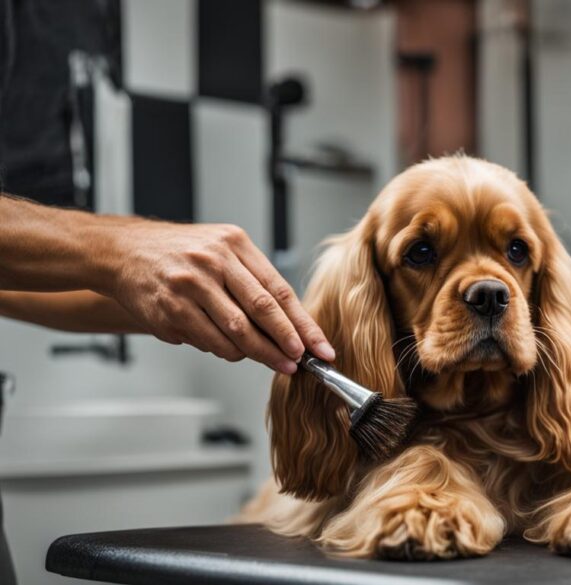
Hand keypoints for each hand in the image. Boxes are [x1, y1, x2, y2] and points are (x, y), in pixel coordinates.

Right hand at [102, 221, 334, 372]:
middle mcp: (214, 262)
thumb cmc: (181, 253)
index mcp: (235, 245)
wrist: (124, 251)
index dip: (302, 323)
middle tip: (301, 362)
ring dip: (259, 353)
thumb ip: (253, 280)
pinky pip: (209, 341)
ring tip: (275, 362)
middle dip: (286, 342)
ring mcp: (191, 286)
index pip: (279, 290)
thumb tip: (290, 323)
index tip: (319, 346)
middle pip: (262, 310)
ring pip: (236, 331)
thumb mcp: (223, 249)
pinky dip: (226, 351)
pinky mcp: (171, 310)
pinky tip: (234, 352)